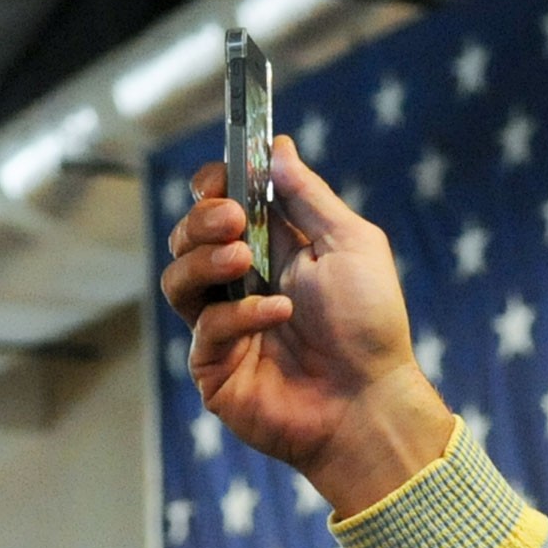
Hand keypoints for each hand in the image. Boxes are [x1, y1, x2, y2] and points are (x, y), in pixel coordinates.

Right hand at [158, 136, 457, 517]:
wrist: (371, 400)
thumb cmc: (369, 323)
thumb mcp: (350, 243)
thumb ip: (309, 196)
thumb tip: (277, 146)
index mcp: (270, 250)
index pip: (218, 206)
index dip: (212, 186)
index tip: (223, 179)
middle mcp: (239, 285)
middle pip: (187, 236)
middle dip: (203, 218)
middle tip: (236, 221)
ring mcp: (222, 327)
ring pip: (176, 278)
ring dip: (204, 258)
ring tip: (242, 259)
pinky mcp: (214, 367)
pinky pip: (203, 328)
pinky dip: (238, 315)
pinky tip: (277, 314)